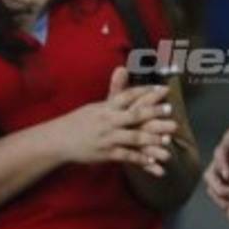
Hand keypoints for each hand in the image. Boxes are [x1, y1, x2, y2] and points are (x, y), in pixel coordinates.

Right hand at [55, 67, 176, 167]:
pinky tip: (154, 160)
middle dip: (153, 112)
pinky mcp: (106, 153)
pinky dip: (141, 158)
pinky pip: (127, 156)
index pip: (128, 96)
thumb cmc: (79, 121)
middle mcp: (108, 120)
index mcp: (106, 107)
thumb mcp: (96, 105)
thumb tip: (123, 68)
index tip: (163, 90)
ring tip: (168, 139)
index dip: (147, 92)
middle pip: (134, 114)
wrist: (59, 140)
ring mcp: (107, 137)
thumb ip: (114, 90)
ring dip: (152, 138)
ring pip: (133, 137)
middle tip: (170, 110)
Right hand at [204, 105, 228, 209]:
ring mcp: (225, 164)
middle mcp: (224, 154)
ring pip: (213, 182)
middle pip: (210, 171)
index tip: (228, 175)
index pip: (220, 152)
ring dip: (219, 194)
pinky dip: (225, 196)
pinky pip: (221, 186)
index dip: (222, 164)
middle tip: (228, 194)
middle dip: (217, 184)